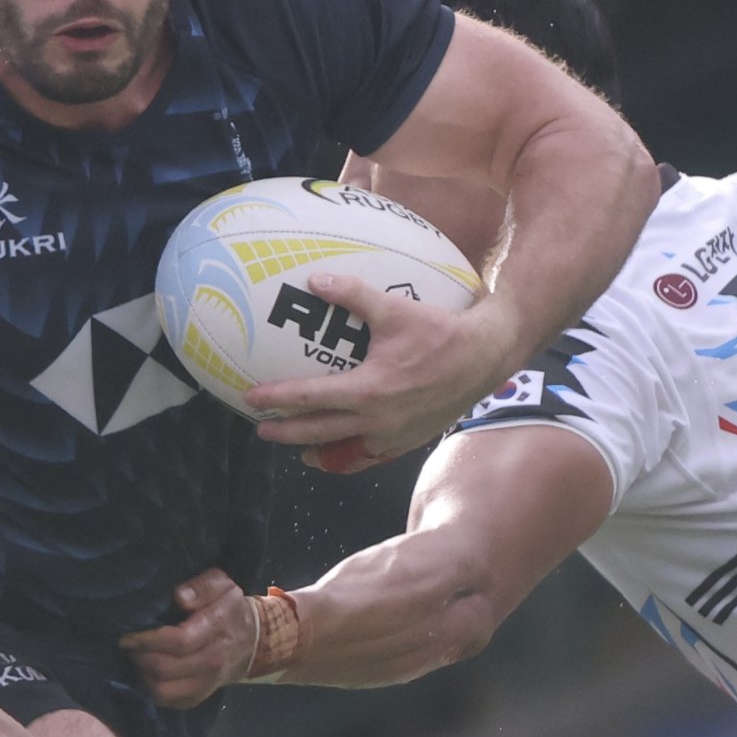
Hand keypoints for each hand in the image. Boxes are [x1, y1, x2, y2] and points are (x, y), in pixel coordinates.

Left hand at [121, 569, 259, 708]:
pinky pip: (169, 702)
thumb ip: (202, 587)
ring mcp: (206, 683)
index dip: (148, 640)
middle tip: (130, 646)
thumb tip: (179, 597)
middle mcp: (212, 661)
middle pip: (166, 668)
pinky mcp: (199, 697)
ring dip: (143, 676)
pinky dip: (152, 690)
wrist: (254, 641)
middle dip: (140, 657)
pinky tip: (149, 673)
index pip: (178, 641)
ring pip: (164, 691)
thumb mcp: (222, 585)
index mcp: (216, 630)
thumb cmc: (231, 609)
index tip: (128, 636)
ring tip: (138, 659)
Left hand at [243, 272, 509, 466]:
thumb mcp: (395, 309)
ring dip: (314, 449)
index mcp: (367, 391)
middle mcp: (376, 421)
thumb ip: (354, 294)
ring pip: (342, 451)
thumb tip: (316, 278)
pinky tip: (338, 453)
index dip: (277, 399)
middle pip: (317, 432)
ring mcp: (392, 436)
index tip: (251, 399)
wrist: (485, 357)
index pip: (310, 398)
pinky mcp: (407, 442)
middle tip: (261, 429)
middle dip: (286, 432)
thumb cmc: (441, 331)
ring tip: (295, 447)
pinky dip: (348, 458)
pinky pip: (369, 457)